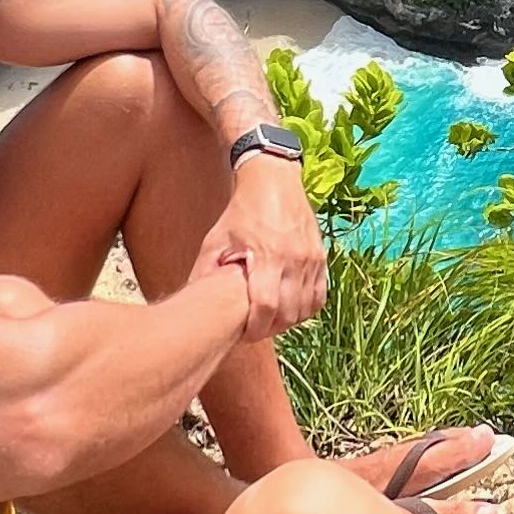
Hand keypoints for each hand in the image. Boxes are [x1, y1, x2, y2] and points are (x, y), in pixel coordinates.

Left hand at [209, 151, 327, 334]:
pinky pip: (319, 295)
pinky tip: (291, 308)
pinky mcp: (321, 256)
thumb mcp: (215, 239)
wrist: (273, 180)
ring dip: (289, 320)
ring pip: (306, 307)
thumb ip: (204, 270)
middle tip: (257, 329)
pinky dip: (307, 308)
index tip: (246, 333)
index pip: (266, 307)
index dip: (256, 328)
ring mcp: (311, 258)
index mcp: (268, 255)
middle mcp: (294, 259)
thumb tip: (192, 300)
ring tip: (272, 319)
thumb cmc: (241, 211)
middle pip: (289, 313)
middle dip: (272, 328)